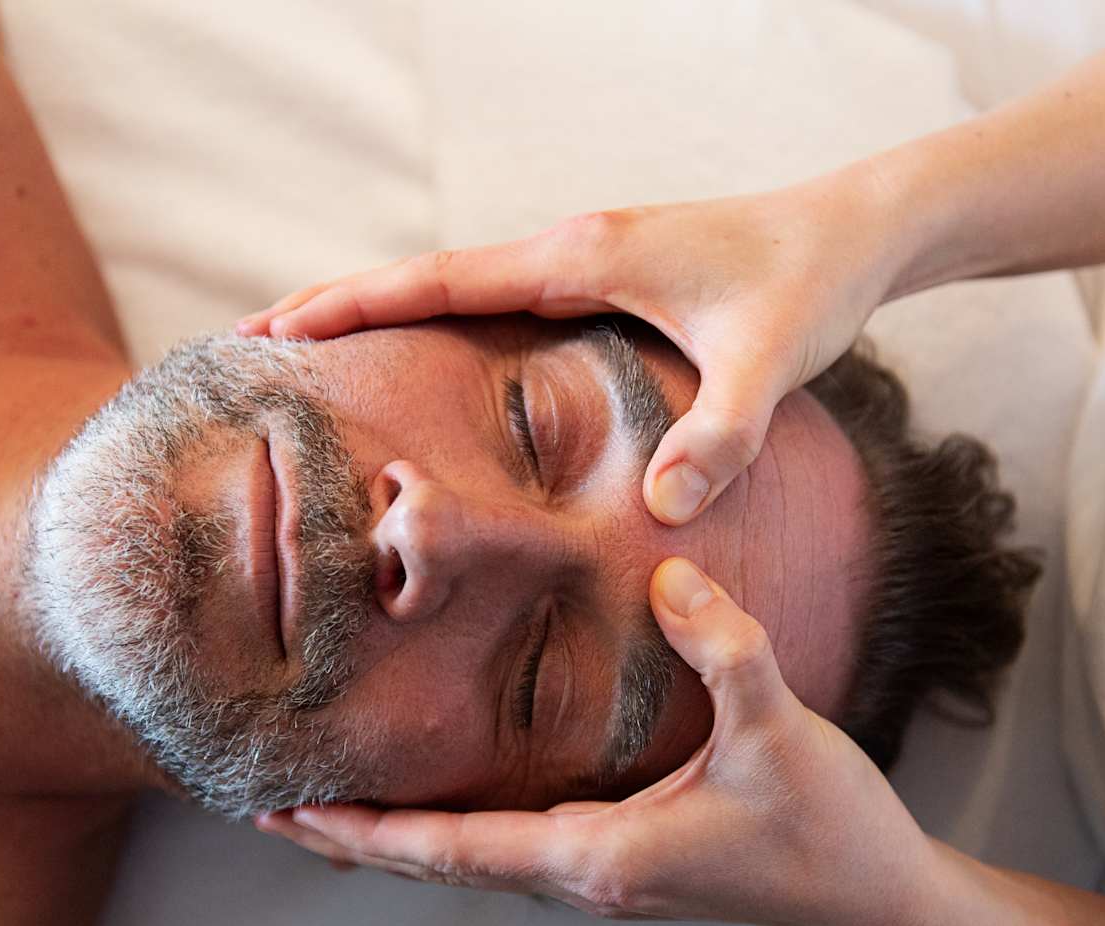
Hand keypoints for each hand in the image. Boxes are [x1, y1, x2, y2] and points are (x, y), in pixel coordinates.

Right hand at [237, 166, 909, 525]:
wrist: (854, 231)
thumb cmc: (809, 285)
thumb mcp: (769, 366)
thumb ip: (718, 437)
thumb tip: (660, 515)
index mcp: (582, 258)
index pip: (438, 281)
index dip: (352, 307)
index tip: (273, 332)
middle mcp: (568, 249)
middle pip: (423, 277)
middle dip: (336, 306)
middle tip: (250, 345)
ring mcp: (582, 260)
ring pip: (455, 287)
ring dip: (381, 313)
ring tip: (310, 355)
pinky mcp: (602, 279)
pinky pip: (496, 302)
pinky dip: (439, 324)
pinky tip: (424, 361)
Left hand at [256, 557, 933, 925]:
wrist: (878, 895)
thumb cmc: (828, 826)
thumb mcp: (779, 725)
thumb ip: (724, 644)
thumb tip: (667, 573)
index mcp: (600, 855)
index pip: (453, 850)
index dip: (367, 832)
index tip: (293, 812)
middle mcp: (586, 877)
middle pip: (441, 864)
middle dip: (356, 840)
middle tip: (274, 806)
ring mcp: (604, 876)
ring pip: (472, 860)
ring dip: (399, 838)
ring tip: (333, 805)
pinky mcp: (625, 862)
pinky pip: (510, 850)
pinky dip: (453, 831)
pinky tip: (442, 802)